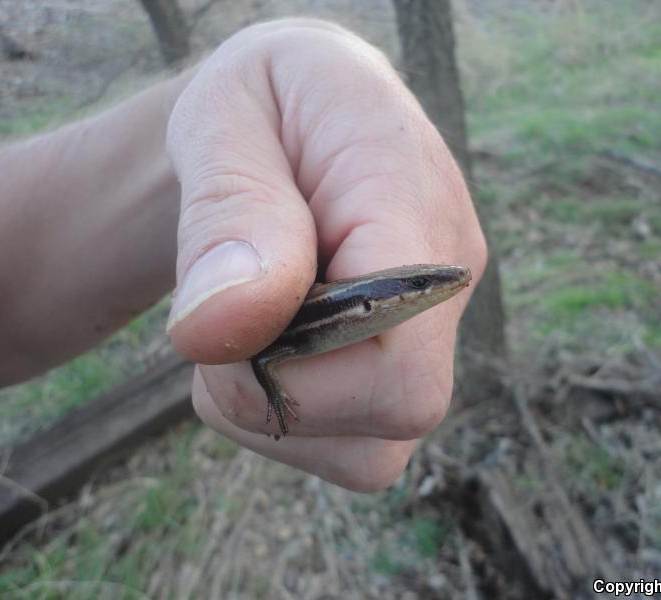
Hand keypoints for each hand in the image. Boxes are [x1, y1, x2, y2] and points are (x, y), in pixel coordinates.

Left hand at [165, 20, 485, 491]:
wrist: (286, 127)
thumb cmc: (260, 109)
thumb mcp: (225, 120)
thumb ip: (229, 212)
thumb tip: (222, 327)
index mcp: (412, 196)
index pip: (403, 338)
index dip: (298, 362)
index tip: (214, 313)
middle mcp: (446, 279)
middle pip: (398, 407)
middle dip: (274, 387)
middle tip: (219, 311)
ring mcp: (435, 332)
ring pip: (376, 452)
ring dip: (277, 414)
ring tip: (243, 329)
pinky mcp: (406, 369)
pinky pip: (357, 452)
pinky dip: (288, 425)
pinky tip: (268, 354)